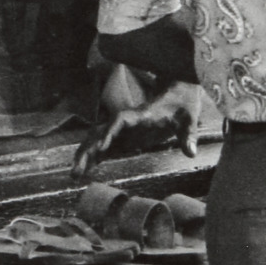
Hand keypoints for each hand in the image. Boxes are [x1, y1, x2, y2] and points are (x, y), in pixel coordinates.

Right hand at [74, 82, 202, 174]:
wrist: (179, 90)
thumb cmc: (183, 103)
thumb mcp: (190, 119)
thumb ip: (189, 135)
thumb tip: (191, 153)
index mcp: (142, 114)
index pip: (120, 121)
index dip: (110, 131)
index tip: (102, 145)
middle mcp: (128, 121)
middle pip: (102, 132)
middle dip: (88, 150)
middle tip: (76, 170)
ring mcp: (126, 129)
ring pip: (99, 140)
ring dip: (86, 155)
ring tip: (74, 174)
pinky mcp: (127, 136)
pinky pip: (107, 146)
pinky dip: (95, 157)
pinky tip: (85, 170)